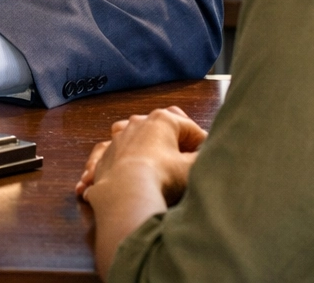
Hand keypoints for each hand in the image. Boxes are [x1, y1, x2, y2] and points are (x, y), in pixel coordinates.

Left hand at [75, 106, 203, 201]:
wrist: (126, 194)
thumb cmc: (162, 177)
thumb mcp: (192, 168)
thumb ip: (203, 159)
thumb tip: (208, 157)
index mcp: (161, 120)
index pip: (189, 127)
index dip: (202, 142)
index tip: (207, 156)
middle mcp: (137, 123)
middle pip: (162, 125)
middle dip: (176, 139)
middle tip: (186, 156)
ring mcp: (118, 137)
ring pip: (135, 133)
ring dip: (147, 143)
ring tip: (158, 159)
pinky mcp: (105, 154)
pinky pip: (114, 152)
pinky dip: (121, 158)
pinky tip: (126, 166)